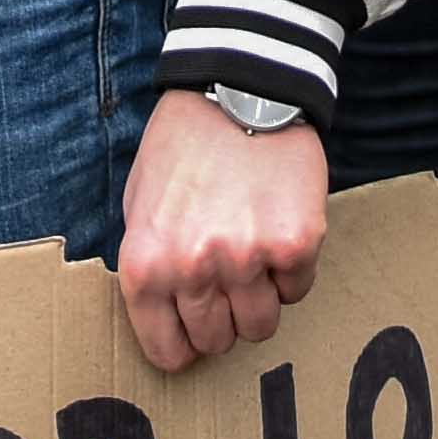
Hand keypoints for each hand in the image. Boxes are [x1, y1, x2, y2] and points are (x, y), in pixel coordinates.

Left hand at [115, 91, 326, 373]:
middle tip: (225, 276)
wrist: (238, 88)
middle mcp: (193, 268)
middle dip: (223, 317)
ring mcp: (246, 258)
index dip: (183, 344)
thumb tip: (165, 320)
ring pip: (261, 325)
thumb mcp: (140, 203)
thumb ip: (150, 265)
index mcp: (146, 263)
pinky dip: (291, 268)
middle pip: (218, 341)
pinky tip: (277, 226)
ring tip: (251, 248)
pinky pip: (297, 289)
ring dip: (259, 296)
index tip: (193, 329)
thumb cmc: (183, 146)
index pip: (167, 351)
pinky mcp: (294, 243)